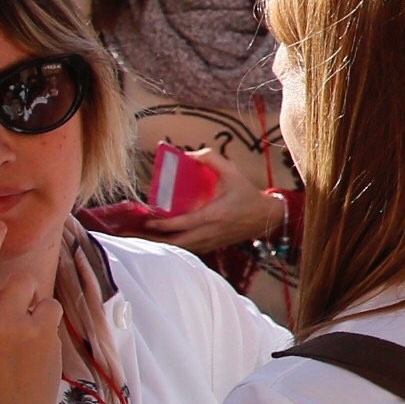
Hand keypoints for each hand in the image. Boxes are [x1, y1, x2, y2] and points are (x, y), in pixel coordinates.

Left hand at [144, 145, 282, 254]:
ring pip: (181, 248)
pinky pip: (189, 250)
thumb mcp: (233, 172)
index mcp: (213, 215)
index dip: (163, 224)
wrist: (266, 216)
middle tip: (138, 232)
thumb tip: (189, 154)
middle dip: (156, 239)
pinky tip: (164, 241)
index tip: (148, 219)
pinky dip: (175, 247)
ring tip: (145, 238)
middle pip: (176, 242)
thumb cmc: (247, 194)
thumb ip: (212, 159)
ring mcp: (211, 242)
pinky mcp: (213, 246)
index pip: (183, 224)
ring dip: (163, 245)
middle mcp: (210, 232)